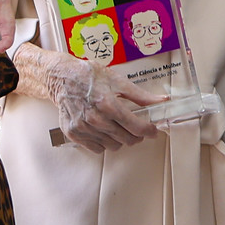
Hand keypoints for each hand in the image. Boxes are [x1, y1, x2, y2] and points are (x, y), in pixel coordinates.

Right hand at [45, 53, 168, 152]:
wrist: (61, 78)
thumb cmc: (89, 76)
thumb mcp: (117, 81)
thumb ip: (141, 95)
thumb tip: (163, 100)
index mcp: (108, 104)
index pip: (137, 127)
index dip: (149, 131)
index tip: (153, 131)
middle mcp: (95, 118)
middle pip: (127, 139)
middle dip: (136, 135)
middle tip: (135, 126)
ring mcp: (83, 128)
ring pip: (113, 146)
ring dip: (119, 139)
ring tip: (116, 126)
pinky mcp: (73, 133)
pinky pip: (97, 149)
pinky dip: (103, 142)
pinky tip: (102, 129)